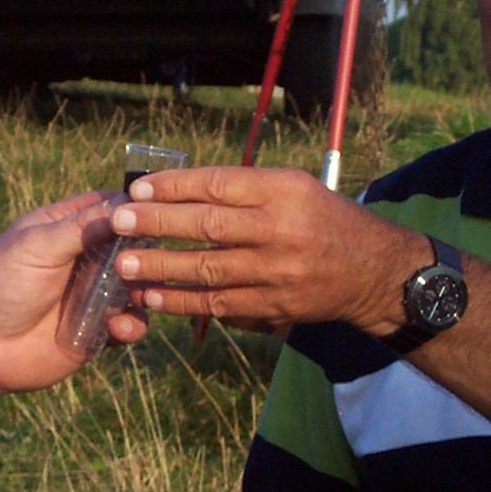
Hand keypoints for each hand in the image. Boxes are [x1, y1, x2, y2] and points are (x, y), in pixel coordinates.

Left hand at [0, 191, 146, 396]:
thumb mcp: (38, 245)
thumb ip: (83, 226)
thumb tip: (129, 202)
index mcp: (67, 228)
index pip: (112, 206)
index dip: (136, 205)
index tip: (160, 207)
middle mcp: (85, 258)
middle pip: (133, 245)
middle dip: (148, 250)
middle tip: (150, 259)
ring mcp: (93, 295)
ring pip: (139, 285)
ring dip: (145, 288)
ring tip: (136, 295)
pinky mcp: (98, 330)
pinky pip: (132, 323)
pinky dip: (133, 324)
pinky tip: (116, 328)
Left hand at [109, 168, 428, 330]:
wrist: (372, 271)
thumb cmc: (323, 219)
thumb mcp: (294, 188)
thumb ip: (243, 189)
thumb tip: (176, 192)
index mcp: (285, 190)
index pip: (218, 184)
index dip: (174, 187)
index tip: (137, 188)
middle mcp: (281, 230)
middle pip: (208, 226)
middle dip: (157, 224)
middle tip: (117, 222)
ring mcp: (278, 272)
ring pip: (209, 270)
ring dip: (162, 269)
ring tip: (124, 266)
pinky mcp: (275, 307)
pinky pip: (220, 304)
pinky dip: (183, 302)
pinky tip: (153, 298)